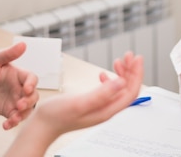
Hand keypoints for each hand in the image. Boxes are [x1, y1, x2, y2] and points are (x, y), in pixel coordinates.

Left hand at [0, 42, 38, 129]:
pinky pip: (16, 118)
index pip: (32, 79)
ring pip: (28, 109)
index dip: (31, 84)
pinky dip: (13, 123)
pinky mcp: (10, 111)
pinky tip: (6, 125)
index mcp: (19, 75)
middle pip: (34, 96)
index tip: (26, 89)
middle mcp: (20, 88)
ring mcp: (16, 101)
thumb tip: (23, 44)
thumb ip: (8, 54)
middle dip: (29, 102)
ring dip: (23, 115)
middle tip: (19, 105)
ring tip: (13, 118)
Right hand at [4, 52, 143, 156]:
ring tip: (120, 60)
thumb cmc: (57, 115)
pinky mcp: (93, 103)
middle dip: (131, 71)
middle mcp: (106, 109)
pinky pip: (108, 90)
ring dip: (122, 73)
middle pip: (127, 89)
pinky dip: (110, 79)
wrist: (42, 125)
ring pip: (119, 88)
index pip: (131, 92)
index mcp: (107, 110)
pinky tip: (103, 74)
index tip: (137, 59)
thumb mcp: (80, 102)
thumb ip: (101, 93)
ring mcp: (100, 106)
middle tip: (130, 55)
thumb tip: (121, 83)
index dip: (137, 74)